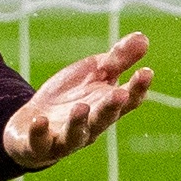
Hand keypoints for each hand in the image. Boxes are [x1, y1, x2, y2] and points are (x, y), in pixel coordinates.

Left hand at [3, 31, 152, 169]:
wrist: (34, 122)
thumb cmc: (73, 95)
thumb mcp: (95, 72)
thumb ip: (118, 59)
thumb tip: (143, 37)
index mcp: (107, 107)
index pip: (128, 100)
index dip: (138, 88)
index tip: (146, 72)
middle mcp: (91, 127)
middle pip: (104, 119)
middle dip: (112, 107)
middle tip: (120, 93)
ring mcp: (65, 138)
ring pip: (75, 135)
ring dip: (78, 122)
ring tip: (81, 107)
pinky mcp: (39, 144)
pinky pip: (39, 141)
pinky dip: (39, 132)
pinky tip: (39, 119)